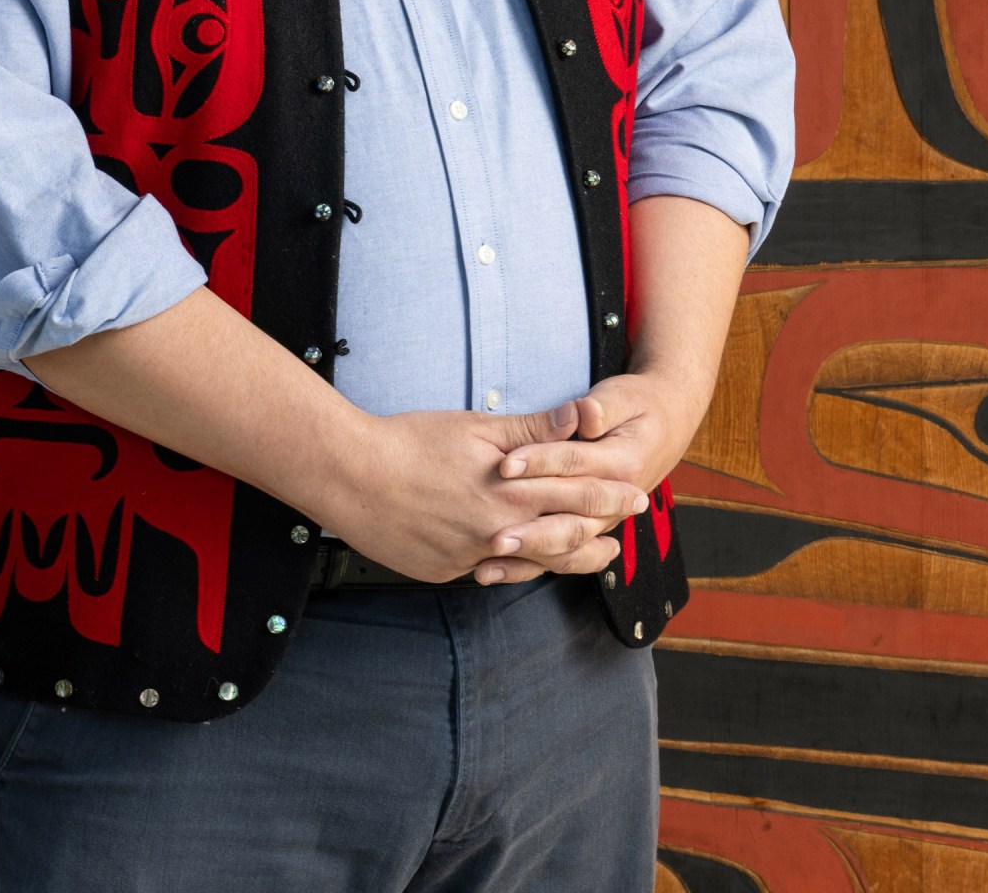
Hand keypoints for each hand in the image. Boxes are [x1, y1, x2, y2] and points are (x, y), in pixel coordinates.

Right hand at [314, 401, 652, 585]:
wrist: (349, 476)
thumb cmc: (409, 442)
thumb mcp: (476, 427)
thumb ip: (534, 428)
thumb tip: (582, 416)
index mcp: (510, 495)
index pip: (577, 497)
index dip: (611, 495)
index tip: (638, 494)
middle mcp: (497, 534)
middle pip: (565, 539)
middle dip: (601, 532)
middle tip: (628, 531)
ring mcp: (469, 558)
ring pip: (532, 563)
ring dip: (566, 558)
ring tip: (592, 555)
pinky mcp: (443, 571)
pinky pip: (489, 571)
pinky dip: (514, 564)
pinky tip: (522, 558)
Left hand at [472, 368, 705, 585]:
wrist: (664, 426)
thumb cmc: (638, 406)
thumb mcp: (623, 397)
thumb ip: (601, 408)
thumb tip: (584, 411)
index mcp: (623, 464)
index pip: (575, 464)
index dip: (539, 461)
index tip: (505, 465)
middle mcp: (615, 502)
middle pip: (571, 520)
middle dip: (531, 530)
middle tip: (496, 536)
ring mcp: (602, 520)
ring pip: (566, 548)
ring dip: (528, 556)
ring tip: (490, 560)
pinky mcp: (589, 528)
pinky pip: (562, 555)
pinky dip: (529, 565)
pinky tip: (494, 570)